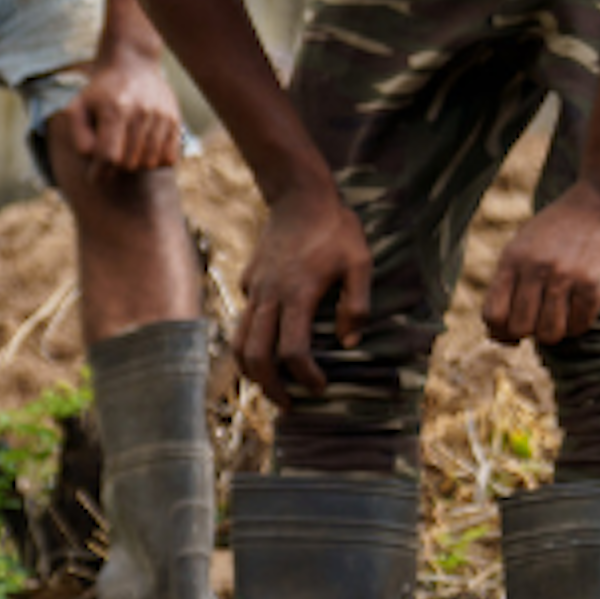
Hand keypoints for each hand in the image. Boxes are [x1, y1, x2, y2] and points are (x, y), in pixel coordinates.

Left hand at [55, 46, 184, 175]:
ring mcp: (161, 116)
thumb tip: (94, 160)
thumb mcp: (78, 107)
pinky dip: (155, 160)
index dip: (99, 173)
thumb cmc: (100, 92)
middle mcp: (141, 112)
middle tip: (110, 151)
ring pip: (149, 163)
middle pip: (129, 163)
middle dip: (116, 166)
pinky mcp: (175, 120)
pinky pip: (168, 159)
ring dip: (135, 163)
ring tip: (126, 147)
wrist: (132, 64)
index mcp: (114, 109)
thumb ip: (79, 136)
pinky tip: (144, 148)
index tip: (95, 176)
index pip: (109, 156)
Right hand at [234, 189, 371, 398]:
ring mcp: (254, 288)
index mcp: (298, 294)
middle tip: (289, 404)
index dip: (305, 376)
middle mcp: (269, 296)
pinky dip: (252, 342)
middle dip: (270, 387)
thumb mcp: (360, 262)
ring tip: (270, 387)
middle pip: (256, 355)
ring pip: (239, 342)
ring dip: (252, 371)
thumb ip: (357, 305)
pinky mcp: (248, 280)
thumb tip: (349, 342)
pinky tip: (271, 346)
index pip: (292, 350)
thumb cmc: (336, 228)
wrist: (299, 194)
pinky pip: (244, 319)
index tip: (320, 387)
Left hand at [484, 184, 599, 347]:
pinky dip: (580, 324)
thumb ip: (511, 282)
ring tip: (563, 314)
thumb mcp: (526, 244)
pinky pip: (579, 325)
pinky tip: (582, 306)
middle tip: (543, 319)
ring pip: (550, 333)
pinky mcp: (594, 282)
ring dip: (557, 331)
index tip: (514, 333)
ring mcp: (565, 275)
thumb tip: (496, 335)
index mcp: (512, 258)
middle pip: (520, 328)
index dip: (501, 332)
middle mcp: (535, 267)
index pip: (493, 314)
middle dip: (531, 332)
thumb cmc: (564, 226)